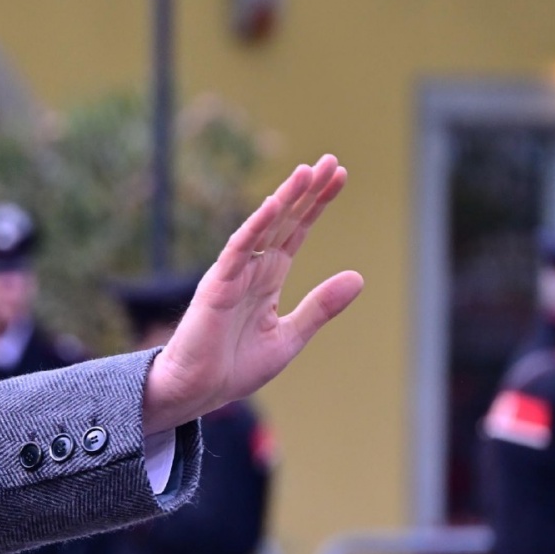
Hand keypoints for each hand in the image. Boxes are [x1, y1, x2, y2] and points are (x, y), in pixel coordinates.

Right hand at [142, 155, 362, 433]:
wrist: (196, 393)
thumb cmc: (234, 368)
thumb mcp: (289, 337)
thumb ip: (320, 307)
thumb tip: (358, 277)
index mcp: (267, 279)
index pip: (296, 232)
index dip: (316, 205)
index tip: (339, 176)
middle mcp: (250, 270)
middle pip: (283, 221)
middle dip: (306, 192)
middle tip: (329, 161)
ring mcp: (232, 276)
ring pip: (261, 229)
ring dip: (283, 199)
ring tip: (306, 171)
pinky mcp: (216, 288)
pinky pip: (236, 252)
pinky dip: (253, 228)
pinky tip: (272, 206)